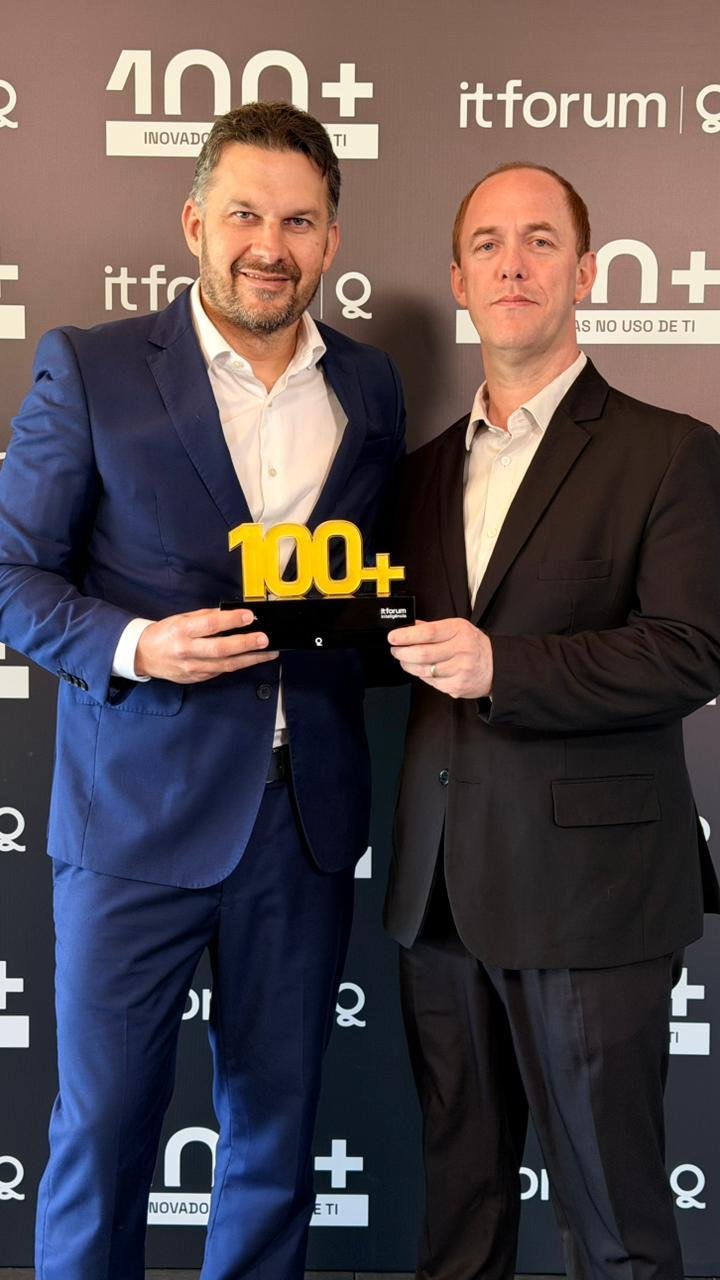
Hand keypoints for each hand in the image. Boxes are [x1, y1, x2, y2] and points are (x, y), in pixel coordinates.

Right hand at [135, 608, 278, 683]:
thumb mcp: (182, 618)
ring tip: (268, 652)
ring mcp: (193, 668)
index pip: (210, 625)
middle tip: (264, 639)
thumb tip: (231, 614)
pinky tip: (251, 659)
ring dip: (250, 659)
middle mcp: (187, 651)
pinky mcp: (197, 678)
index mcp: (182, 631)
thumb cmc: (165, 633)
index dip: (231, 620)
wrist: (144, 655)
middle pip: (221, 649)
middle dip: (246, 644)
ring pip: (226, 665)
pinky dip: (238, 664)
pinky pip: (221, 671)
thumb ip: (206, 617)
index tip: (248, 616)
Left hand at [387, 617, 492, 698]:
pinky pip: (431, 682)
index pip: (427, 633)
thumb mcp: (457, 628)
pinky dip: (422, 676)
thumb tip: (410, 626)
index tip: (393, 637)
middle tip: (396, 650)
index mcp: (459, 631)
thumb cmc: (474, 645)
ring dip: (409, 666)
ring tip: (405, 660)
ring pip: (423, 670)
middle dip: (402, 653)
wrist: (496, 666)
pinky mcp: (457, 686)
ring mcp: (460, 670)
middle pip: (422, 654)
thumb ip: (433, 627)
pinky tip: (424, 670)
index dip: (406, 636)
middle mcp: (461, 650)